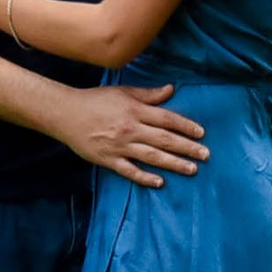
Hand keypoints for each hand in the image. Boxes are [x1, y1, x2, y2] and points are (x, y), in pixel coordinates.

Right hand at [60, 84, 207, 188]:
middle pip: (165, 140)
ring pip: (152, 156)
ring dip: (174, 163)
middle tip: (206, 155)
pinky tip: (160, 182)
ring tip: (192, 169)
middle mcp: (130, 129)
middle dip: (187, 148)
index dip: (186, 126)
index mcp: (135, 110)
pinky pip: (130, 171)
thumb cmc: (95, 100)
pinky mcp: (108, 159)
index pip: (167, 119)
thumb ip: (148, 95)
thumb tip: (171, 90)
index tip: (201, 134)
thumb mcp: (122, 92)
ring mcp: (119, 146)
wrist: (65, 114)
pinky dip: (145, 177)